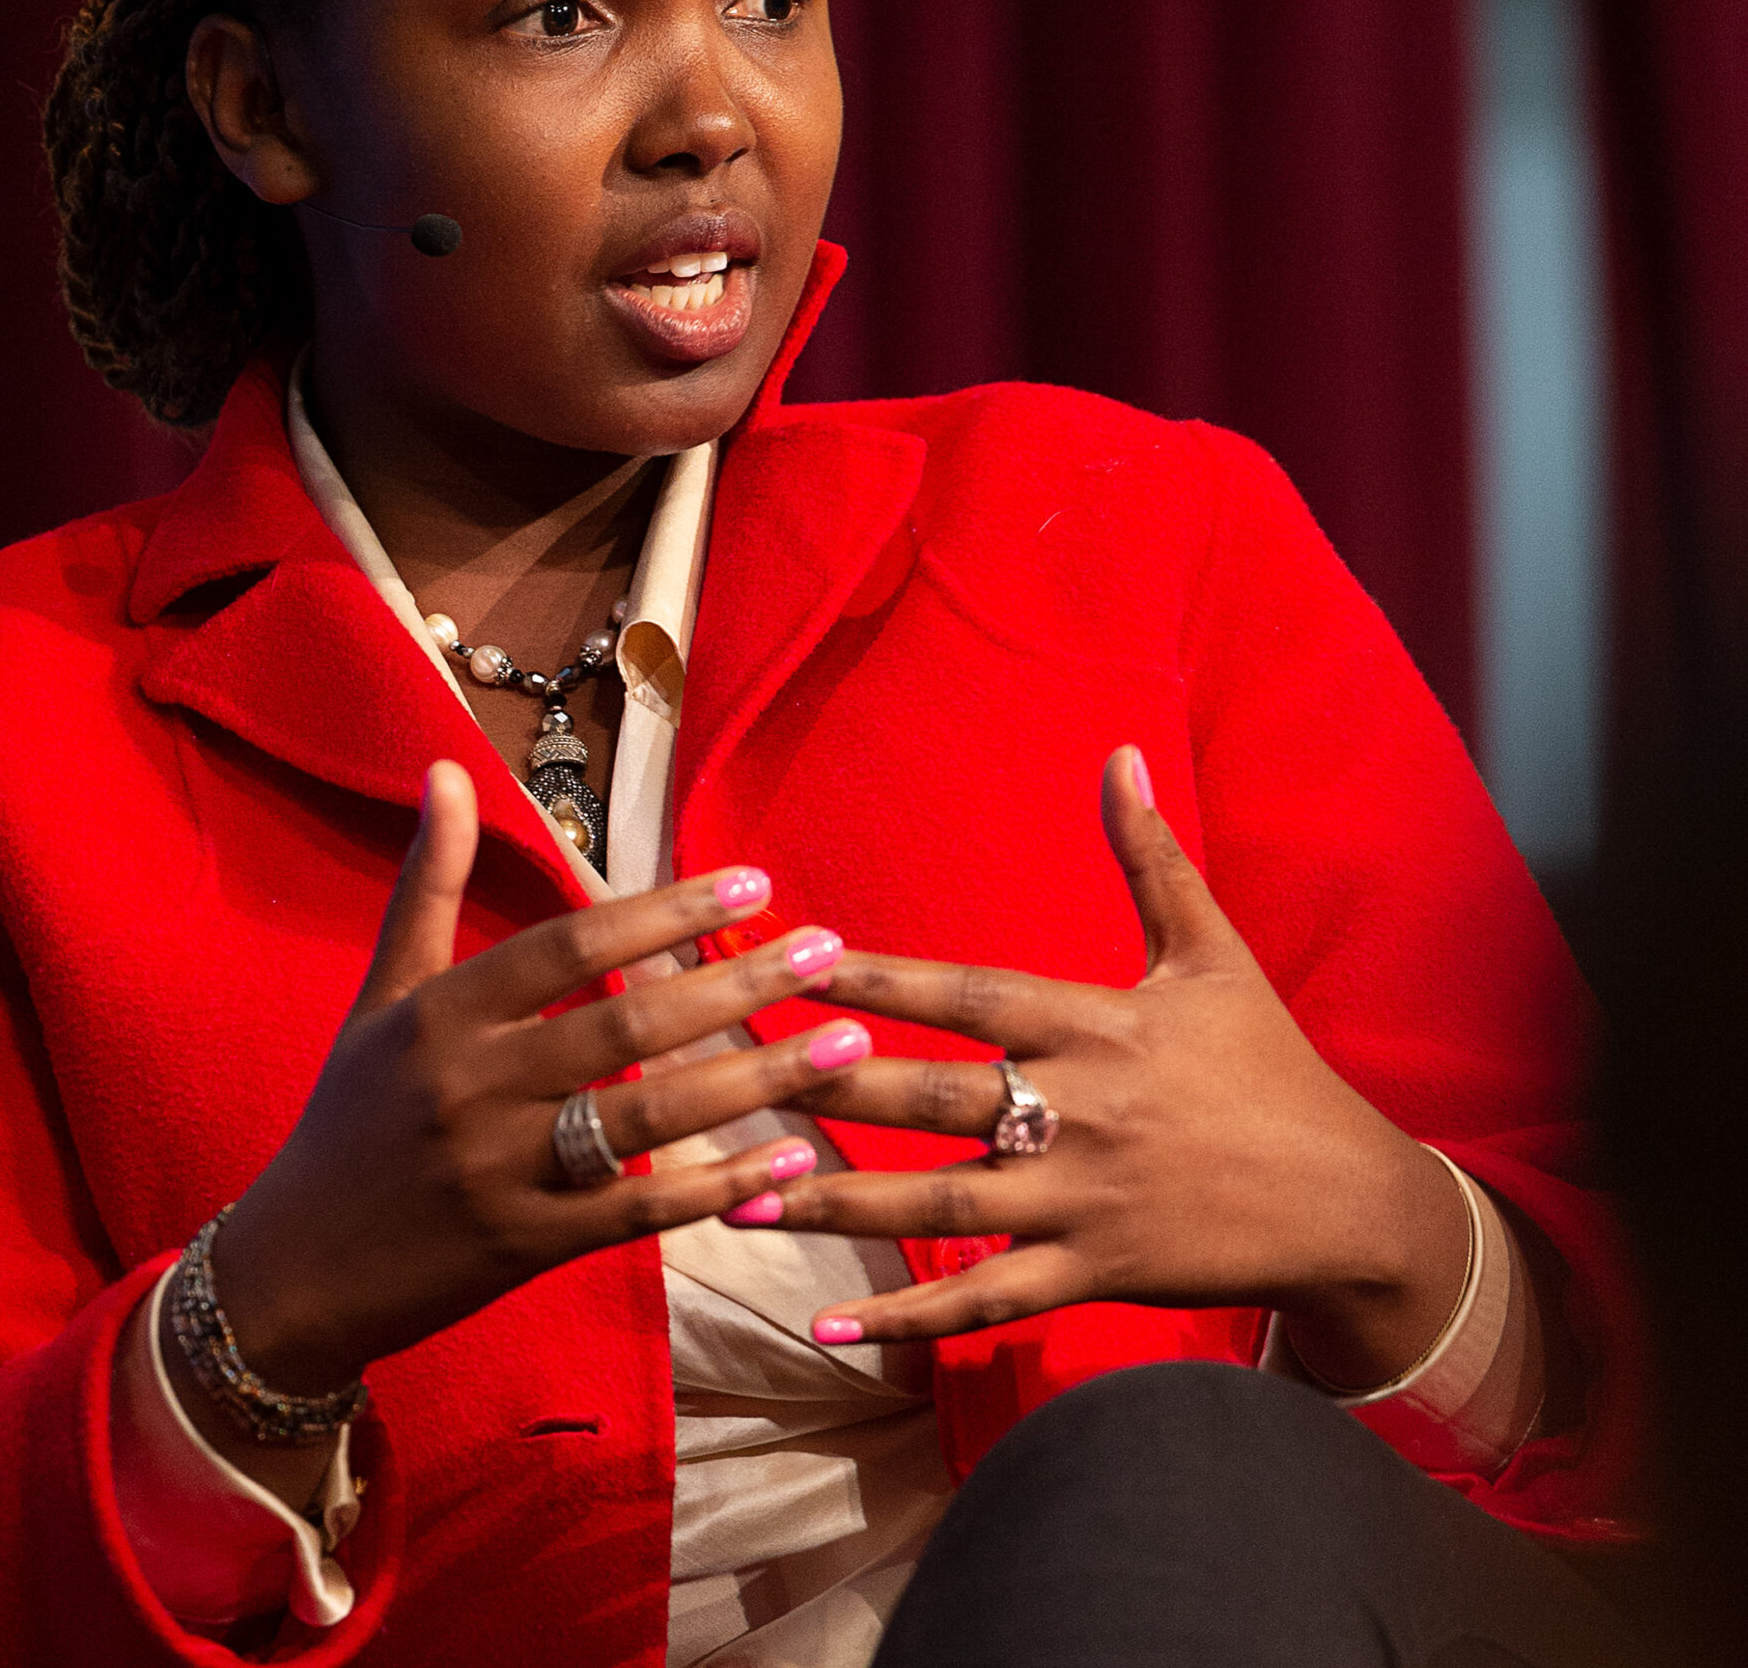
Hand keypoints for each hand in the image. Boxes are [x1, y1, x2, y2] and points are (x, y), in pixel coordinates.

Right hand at [200, 761, 871, 1405]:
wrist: (293, 1272)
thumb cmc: (350, 1118)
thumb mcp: (382, 994)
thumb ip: (427, 882)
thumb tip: (445, 767)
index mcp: (443, 1013)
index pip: (571, 945)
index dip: (664, 910)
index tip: (752, 882)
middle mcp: (473, 1086)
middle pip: (626, 1026)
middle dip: (736, 985)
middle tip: (829, 951)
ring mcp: (502, 1172)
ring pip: (648, 1117)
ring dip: (755, 1081)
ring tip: (844, 1045)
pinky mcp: (526, 1248)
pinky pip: (637, 1210)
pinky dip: (717, 1186)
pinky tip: (790, 1160)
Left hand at [754, 748, 1470, 1386]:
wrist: (1346, 1200)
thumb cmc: (1269, 1066)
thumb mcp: (1211, 951)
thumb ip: (1148, 856)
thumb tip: (1119, 753)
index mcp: (1096, 1024)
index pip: (969, 994)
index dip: (881, 978)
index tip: (796, 960)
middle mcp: (1078, 1111)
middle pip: (932, 1096)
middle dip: (827, 1087)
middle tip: (730, 1079)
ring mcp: (1081, 1202)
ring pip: (937, 1204)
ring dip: (834, 1202)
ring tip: (736, 1198)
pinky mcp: (1091, 1275)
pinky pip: (983, 1300)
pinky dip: (904, 1315)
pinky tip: (826, 1322)